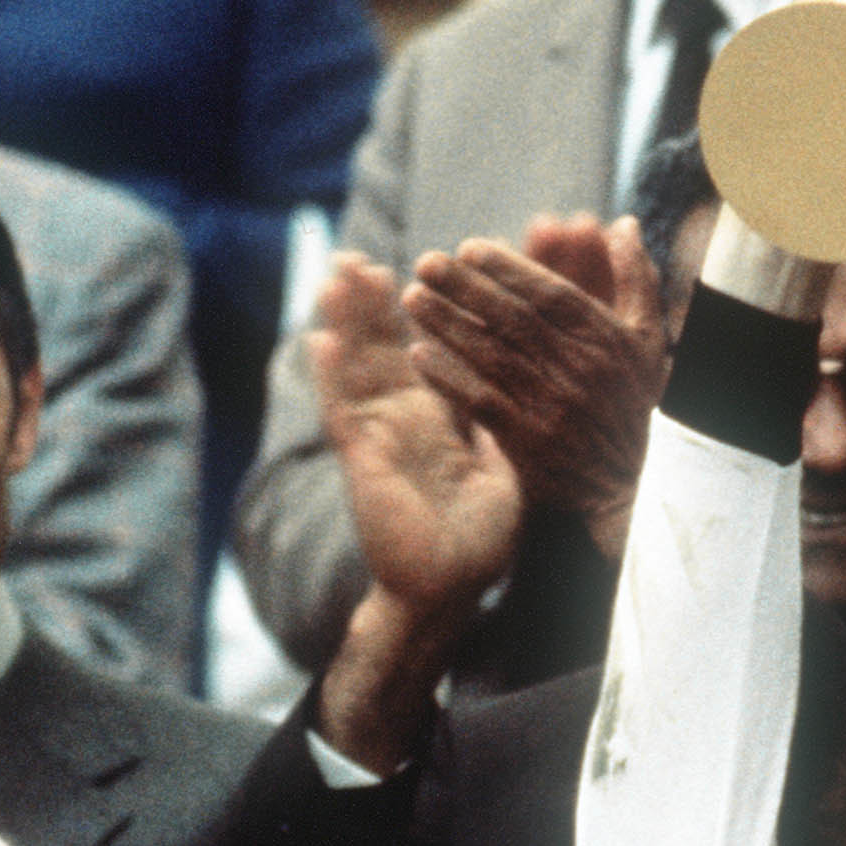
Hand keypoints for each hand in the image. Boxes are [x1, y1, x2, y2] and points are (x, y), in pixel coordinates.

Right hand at [313, 253, 525, 616]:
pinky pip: (344, 410)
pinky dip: (331, 375)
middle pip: (382, 347)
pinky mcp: (363, 459)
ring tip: (339, 273)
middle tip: (361, 257)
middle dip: (373, 302)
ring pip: (357, 366)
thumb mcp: (505, 468)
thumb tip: (524, 385)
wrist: (450, 588)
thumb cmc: (480, 539)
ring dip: (347, 320)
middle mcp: (402, 419)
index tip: (431, 266)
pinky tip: (321, 338)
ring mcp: (378, 435)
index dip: (429, 309)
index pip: (430, 349)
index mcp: (438, 417)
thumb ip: (503, 423)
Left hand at [403, 220, 664, 558]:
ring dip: (447, 325)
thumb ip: (637, 279)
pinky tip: (419, 354)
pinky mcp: (529, 443)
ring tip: (412, 299)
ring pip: (491, 356)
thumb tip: (623, 223)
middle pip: (513, 319)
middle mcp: (581, 371)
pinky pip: (480, 402)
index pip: (552, 294)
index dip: (509, 267)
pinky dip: (448, 377)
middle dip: (466, 287)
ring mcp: (553, 408)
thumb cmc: (630, 405)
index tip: (469, 247)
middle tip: (426, 263)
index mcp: (610, 341)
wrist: (621, 488)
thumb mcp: (648, 341)